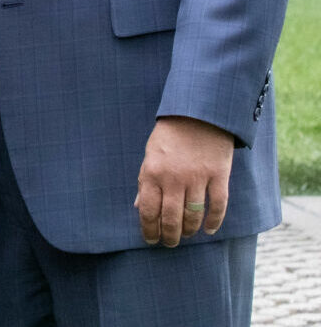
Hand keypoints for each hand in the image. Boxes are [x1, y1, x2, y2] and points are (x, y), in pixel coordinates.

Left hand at [136, 116, 234, 245]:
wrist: (198, 114)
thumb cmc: (170, 136)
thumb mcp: (150, 155)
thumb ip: (145, 181)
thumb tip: (138, 207)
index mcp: (151, 173)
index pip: (147, 210)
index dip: (149, 229)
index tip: (150, 240)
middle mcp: (173, 178)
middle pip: (170, 218)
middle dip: (169, 236)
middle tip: (170, 243)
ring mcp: (197, 177)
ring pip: (193, 215)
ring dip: (189, 230)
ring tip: (186, 235)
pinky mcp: (218, 175)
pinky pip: (218, 205)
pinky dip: (214, 221)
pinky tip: (210, 229)